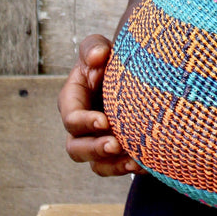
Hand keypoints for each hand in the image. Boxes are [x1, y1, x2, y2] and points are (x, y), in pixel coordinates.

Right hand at [57, 34, 142, 176]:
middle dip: (95, 149)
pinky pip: (115, 167)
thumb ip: (93, 48)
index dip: (85, 122)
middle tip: (116, 145)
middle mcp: (81, 126)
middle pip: (77, 148)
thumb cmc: (110, 58)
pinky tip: (146, 164)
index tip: (104, 121)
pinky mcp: (113, 150)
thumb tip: (97, 57)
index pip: (71, 118)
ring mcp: (96, 140)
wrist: (133, 72)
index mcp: (72, 100)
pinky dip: (127, 167)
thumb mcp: (98, 48)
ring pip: (96, 164)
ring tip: (134, 161)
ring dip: (113, 165)